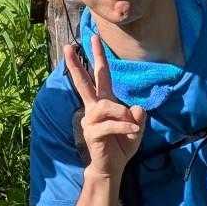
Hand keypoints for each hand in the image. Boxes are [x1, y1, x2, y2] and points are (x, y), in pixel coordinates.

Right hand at [63, 42, 145, 180]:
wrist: (112, 167)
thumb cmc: (122, 145)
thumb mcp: (136, 128)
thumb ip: (137, 117)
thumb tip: (135, 107)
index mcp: (105, 102)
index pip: (100, 75)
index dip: (97, 57)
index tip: (93, 38)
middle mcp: (95, 108)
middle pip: (85, 82)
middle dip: (77, 64)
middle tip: (69, 46)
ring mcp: (91, 120)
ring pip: (104, 105)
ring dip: (120, 113)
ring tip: (132, 124)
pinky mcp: (92, 133)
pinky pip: (111, 124)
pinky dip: (125, 127)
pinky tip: (133, 132)